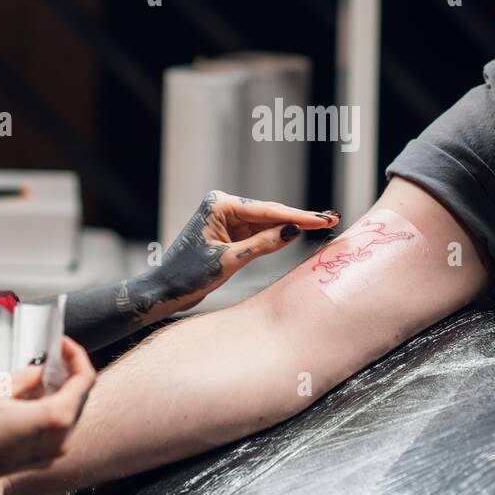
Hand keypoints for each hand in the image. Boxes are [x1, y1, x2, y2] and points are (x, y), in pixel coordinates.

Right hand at [0, 337, 94, 489]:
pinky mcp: (40, 460)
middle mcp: (60, 440)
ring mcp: (51, 454)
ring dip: (61, 392)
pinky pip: (57, 430)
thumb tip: (42, 370)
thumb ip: (29, 377)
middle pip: (79, 397)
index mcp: (54, 419)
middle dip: (69, 374)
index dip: (77, 356)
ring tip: (41, 374)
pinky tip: (33, 398)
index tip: (64, 345)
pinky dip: (51, 410)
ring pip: (69, 414)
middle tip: (53, 356)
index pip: (84, 380)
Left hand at [148, 191, 339, 313]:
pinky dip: (274, 236)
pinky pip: (256, 232)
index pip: (267, 210)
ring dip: (289, 227)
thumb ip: (262, 245)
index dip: (298, 215)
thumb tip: (292, 231)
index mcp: (220, 205)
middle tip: (330, 219)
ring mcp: (225, 217)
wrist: (164, 290)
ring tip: (320, 225)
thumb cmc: (189, 275)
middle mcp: (222, 205)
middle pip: (269, 213)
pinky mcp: (227, 231)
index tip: (323, 218)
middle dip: (298, 218)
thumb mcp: (229, 261)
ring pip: (265, 222)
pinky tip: (296, 234)